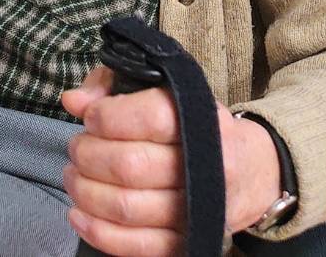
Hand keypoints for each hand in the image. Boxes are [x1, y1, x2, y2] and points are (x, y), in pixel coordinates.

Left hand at [61, 65, 281, 254]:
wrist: (251, 170)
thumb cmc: (194, 125)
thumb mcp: (163, 90)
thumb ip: (113, 85)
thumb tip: (74, 100)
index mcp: (200, 120)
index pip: (148, 116)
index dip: (106, 116)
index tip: (90, 117)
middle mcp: (204, 165)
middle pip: (129, 166)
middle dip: (88, 155)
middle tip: (76, 147)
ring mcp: (198, 209)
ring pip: (126, 207)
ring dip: (86, 192)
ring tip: (74, 176)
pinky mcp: (188, 240)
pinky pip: (137, 246)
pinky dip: (99, 232)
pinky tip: (79, 213)